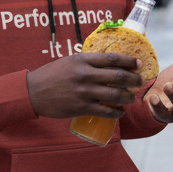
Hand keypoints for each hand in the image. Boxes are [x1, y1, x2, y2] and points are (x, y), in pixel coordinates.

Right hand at [27, 52, 143, 118]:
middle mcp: (85, 74)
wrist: (32, 92)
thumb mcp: (70, 61)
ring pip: (115, 94)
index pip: (113, 59)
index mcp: (83, 60)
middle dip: (134, 79)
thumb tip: (111, 63)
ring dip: (128, 97)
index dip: (130, 61)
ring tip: (131, 98)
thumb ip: (89, 62)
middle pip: (119, 76)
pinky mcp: (81, 107)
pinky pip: (105, 111)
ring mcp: (84, 92)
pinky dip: (116, 112)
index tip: (139, 64)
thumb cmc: (52, 75)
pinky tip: (120, 112)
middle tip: (139, 81)